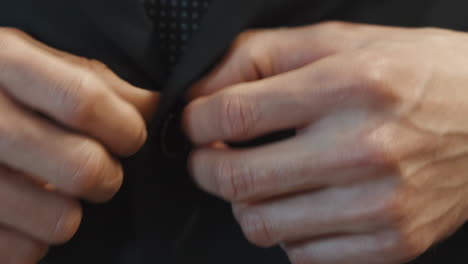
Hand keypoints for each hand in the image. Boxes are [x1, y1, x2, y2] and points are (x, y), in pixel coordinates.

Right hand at [0, 28, 158, 262]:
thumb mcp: (30, 61)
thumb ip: (91, 79)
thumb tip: (152, 105)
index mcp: (5, 65)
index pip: (84, 101)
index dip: (125, 127)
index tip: (131, 137)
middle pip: (82, 167)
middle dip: (109, 175)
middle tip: (100, 170)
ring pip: (62, 220)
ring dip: (71, 211)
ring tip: (53, 192)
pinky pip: (27, 250)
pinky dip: (36, 238)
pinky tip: (24, 213)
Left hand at [184, 22, 467, 262]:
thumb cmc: (410, 73)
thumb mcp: (338, 41)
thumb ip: (260, 55)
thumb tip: (203, 91)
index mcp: (347, 86)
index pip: (236, 114)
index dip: (195, 121)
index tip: (194, 124)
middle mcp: (363, 149)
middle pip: (238, 178)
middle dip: (204, 168)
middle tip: (209, 156)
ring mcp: (378, 206)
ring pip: (261, 225)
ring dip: (244, 202)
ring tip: (261, 180)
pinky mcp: (390, 243)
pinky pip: (301, 254)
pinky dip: (287, 231)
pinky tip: (302, 205)